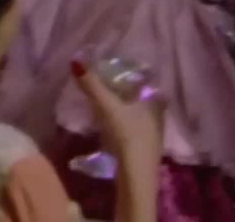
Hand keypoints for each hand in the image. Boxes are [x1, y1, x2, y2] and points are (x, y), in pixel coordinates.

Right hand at [72, 59, 163, 194]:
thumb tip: (76, 59)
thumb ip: (93, 85)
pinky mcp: (146, 152)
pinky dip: (127, 127)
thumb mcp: (107, 107)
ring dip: (128, 112)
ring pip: (142, 118)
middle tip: (114, 88)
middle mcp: (159, 117)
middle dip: (132, 95)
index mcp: (155, 102)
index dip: (141, 77)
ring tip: (111, 107)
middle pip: (146, 101)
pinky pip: (137, 132)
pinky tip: (115, 129)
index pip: (152, 84)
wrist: (136, 175)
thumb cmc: (127, 134)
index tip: (126, 73)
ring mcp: (154, 136)